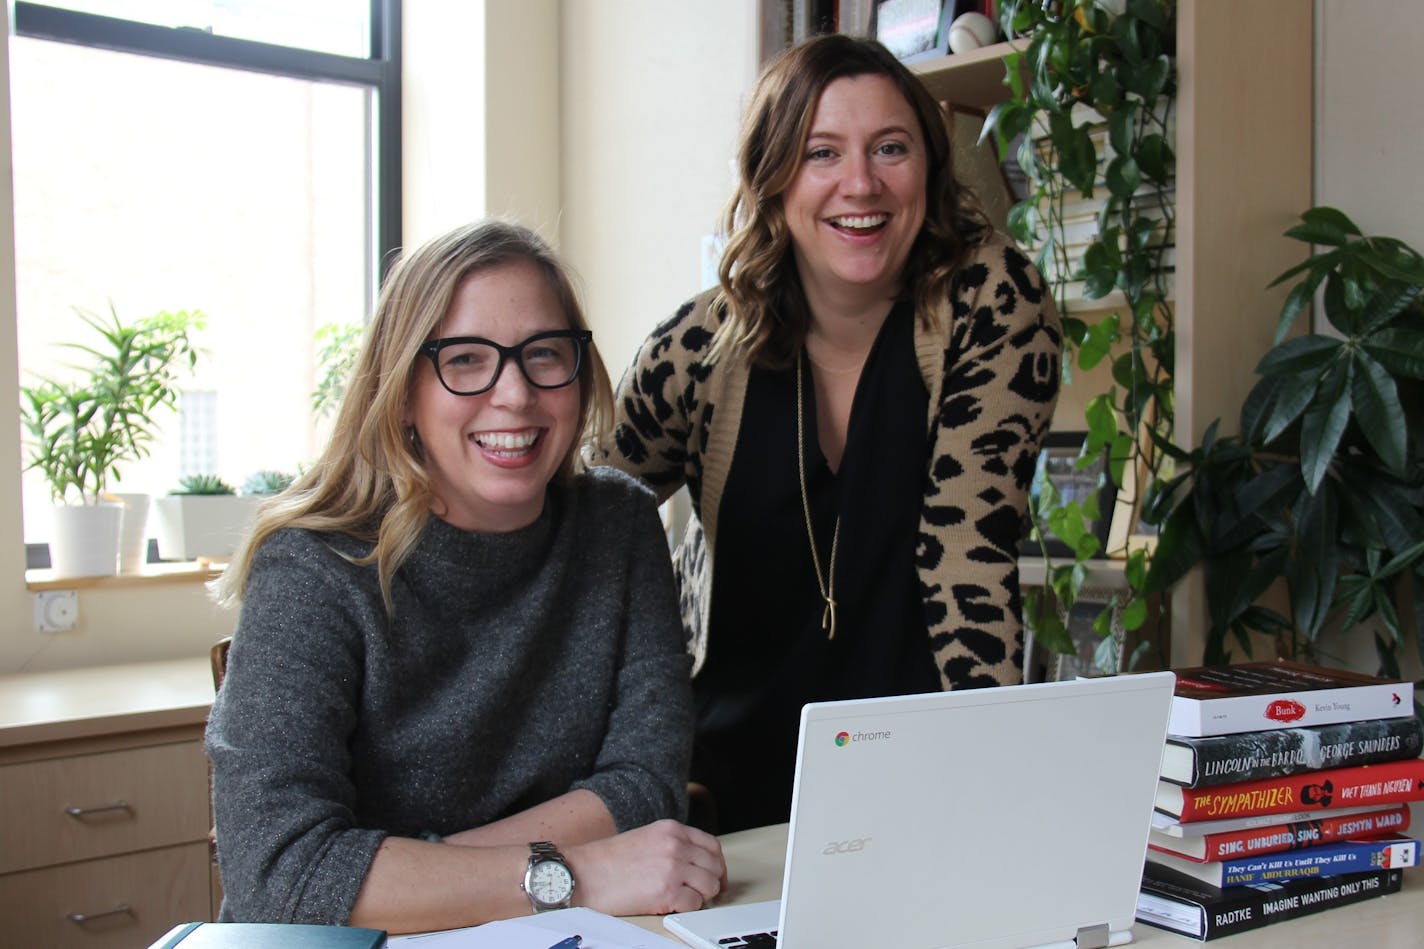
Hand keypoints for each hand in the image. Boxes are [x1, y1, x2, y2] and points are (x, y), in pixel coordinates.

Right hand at [567, 819, 726, 915]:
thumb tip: (694, 862)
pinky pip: (695, 903)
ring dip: (702, 896)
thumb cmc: (606, 861)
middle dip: (714, 882)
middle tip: (706, 893)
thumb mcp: (646, 838)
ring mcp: (672, 868)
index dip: (718, 864)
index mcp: (671, 829)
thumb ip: (671, 845)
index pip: (711, 845)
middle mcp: (675, 845)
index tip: (717, 875)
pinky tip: (674, 905)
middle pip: (714, 866)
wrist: (583, 874)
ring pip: (709, 885)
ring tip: (686, 899)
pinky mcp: (666, 892)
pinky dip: (688, 908)